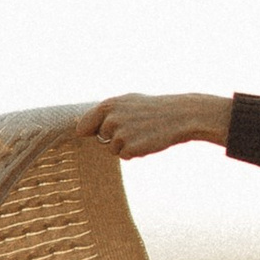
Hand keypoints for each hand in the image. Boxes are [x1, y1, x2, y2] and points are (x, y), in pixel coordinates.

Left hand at [80, 93, 231, 158]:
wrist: (180, 115)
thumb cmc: (152, 109)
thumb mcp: (127, 103)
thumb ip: (103, 113)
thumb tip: (78, 124)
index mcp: (107, 106)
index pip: (82, 127)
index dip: (91, 133)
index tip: (104, 131)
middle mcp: (110, 119)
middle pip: (100, 140)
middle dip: (113, 139)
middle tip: (134, 128)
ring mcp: (119, 134)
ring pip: (113, 149)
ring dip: (126, 146)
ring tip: (143, 133)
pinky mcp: (129, 148)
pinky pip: (125, 156)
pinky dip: (135, 153)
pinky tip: (148, 141)